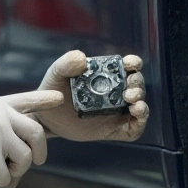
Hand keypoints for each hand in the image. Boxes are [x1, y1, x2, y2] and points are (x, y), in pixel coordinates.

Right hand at [0, 92, 59, 187]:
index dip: (43, 100)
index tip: (59, 99)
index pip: (25, 100)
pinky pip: (2, 176)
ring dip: (14, 171)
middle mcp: (0, 117)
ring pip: (23, 160)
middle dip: (39, 152)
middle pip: (36, 134)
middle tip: (37, 161)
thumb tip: (20, 142)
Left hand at [31, 51, 148, 141]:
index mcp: (107, 74)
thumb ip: (65, 63)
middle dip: (137, 85)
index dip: (134, 63)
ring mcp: (117, 111)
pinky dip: (140, 123)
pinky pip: (134, 128)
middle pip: (137, 84)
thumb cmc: (52, 91)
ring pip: (140, 105)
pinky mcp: (115, 130)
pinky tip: (135, 115)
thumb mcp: (56, 74)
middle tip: (128, 91)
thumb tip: (82, 58)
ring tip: (132, 102)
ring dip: (141, 102)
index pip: (128, 65)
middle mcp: (116, 91)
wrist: (46, 118)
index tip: (131, 64)